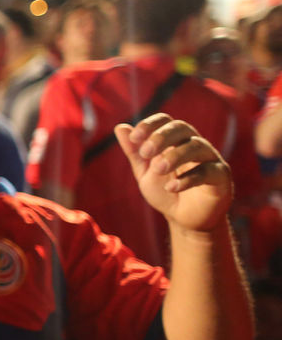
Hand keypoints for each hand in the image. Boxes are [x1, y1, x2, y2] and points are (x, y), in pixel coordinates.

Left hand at [115, 113, 232, 231]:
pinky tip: (171, 187)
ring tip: (158, 170)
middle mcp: (194, 144)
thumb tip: (120, 128)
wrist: (184, 219)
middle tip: (145, 153)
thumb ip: (134, 153)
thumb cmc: (165, 191)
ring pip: (196, 146)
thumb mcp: (145, 173)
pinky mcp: (220, 177)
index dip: (149, 125)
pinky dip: (188, 178)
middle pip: (182, 128)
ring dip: (175, 156)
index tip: (134, 137)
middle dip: (161, 137)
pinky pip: (208, 171)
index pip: (165, 120)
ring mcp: (210, 158)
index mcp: (175, 140)